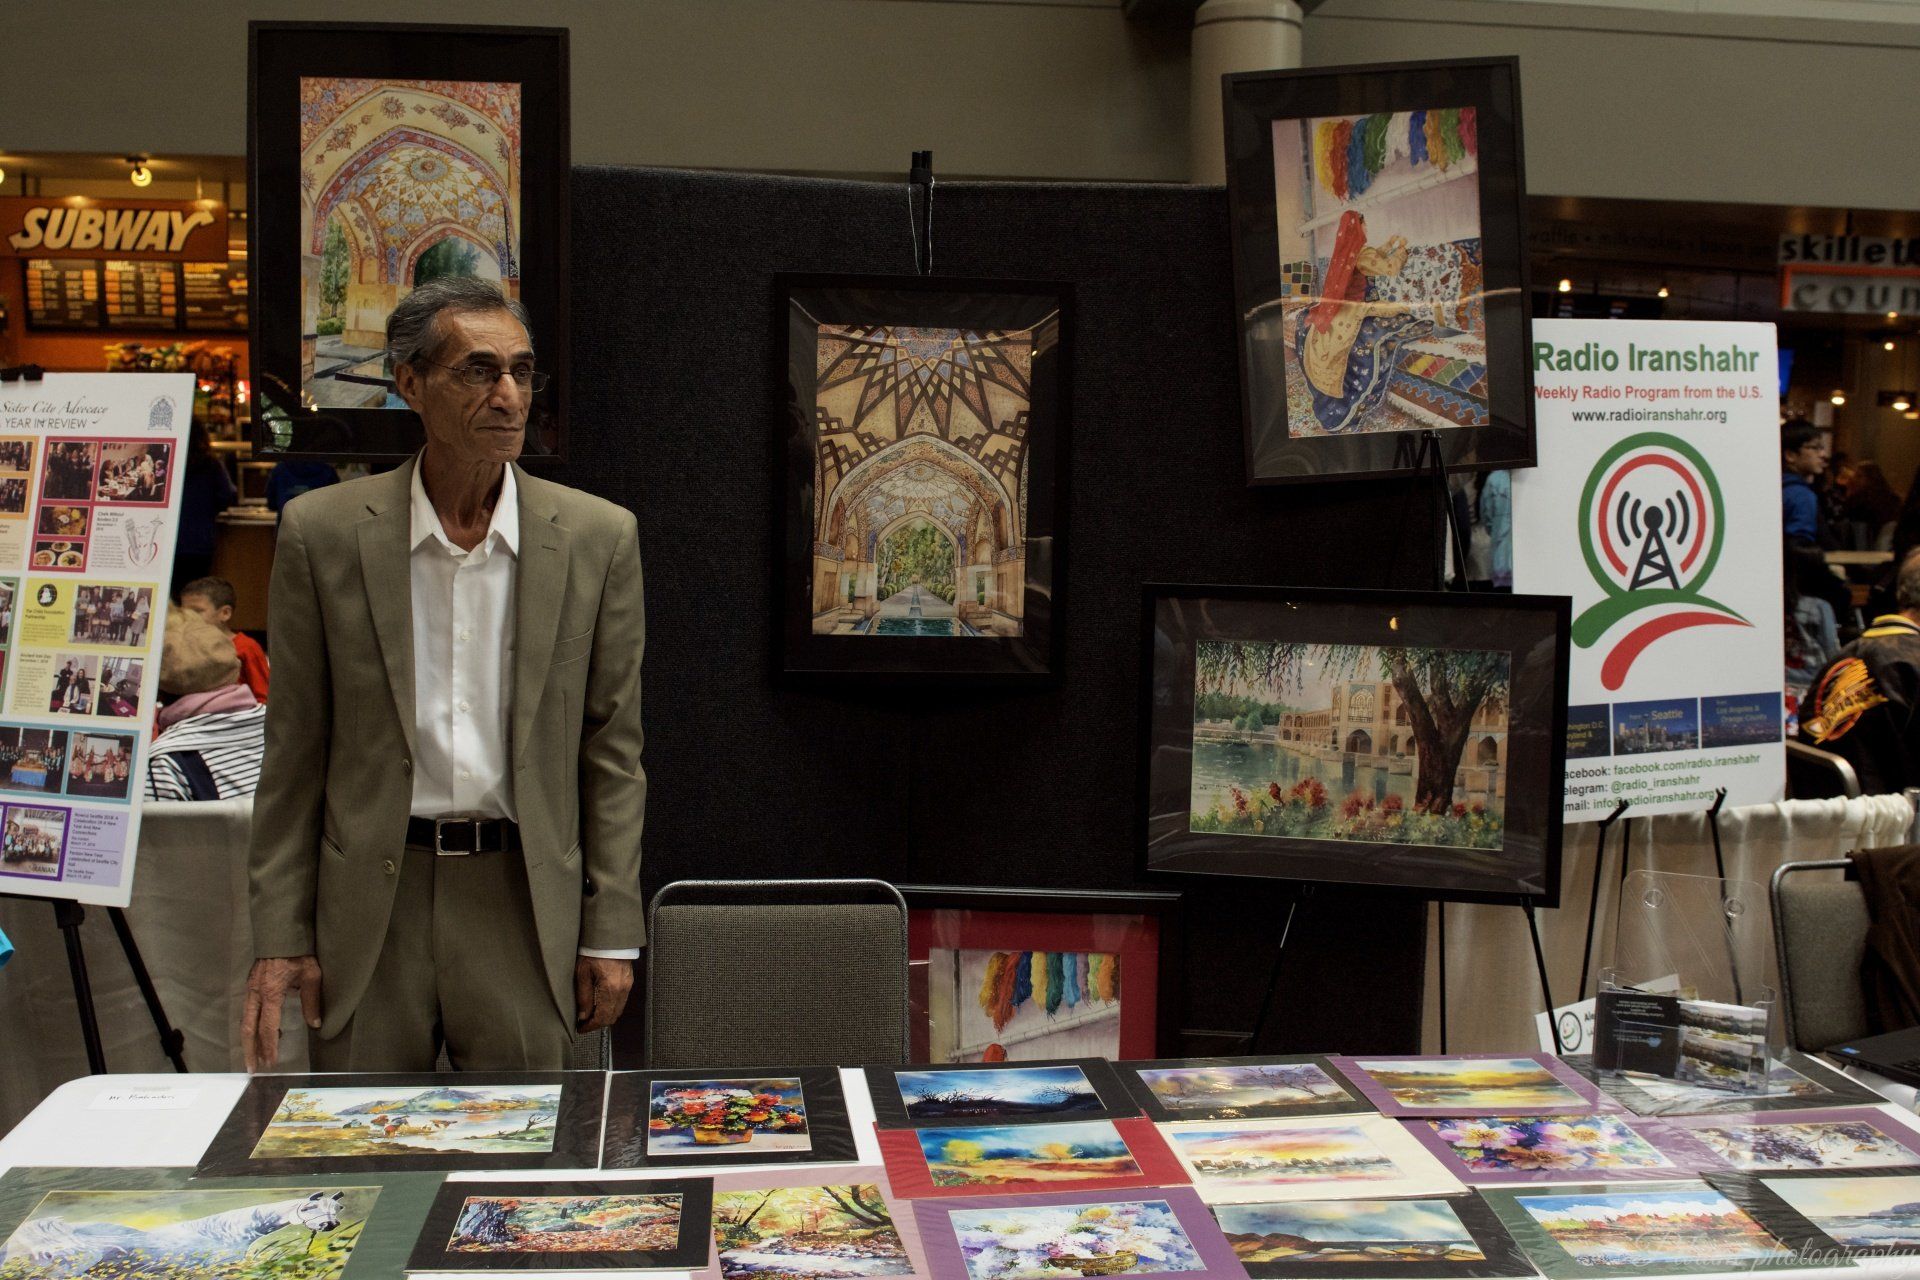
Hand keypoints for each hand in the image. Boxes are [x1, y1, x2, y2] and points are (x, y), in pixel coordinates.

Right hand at [242, 955, 322, 1072]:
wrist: (282, 932)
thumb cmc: (299, 952)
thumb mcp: (312, 975)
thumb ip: (312, 1000)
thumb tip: (315, 1024)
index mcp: (270, 993)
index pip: (267, 1027)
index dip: (269, 1046)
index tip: (271, 1062)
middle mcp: (255, 994)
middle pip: (248, 1028)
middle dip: (250, 1050)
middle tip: (252, 1069)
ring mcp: (250, 989)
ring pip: (244, 1020)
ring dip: (248, 1040)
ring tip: (253, 1057)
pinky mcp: (251, 985)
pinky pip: (247, 1011)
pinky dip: (250, 1026)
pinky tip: (257, 1034)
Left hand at [574, 955, 632, 1032]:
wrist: (610, 936)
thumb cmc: (595, 951)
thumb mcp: (583, 973)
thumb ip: (583, 996)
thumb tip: (583, 1015)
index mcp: (610, 988)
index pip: (602, 1017)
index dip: (590, 1026)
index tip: (581, 1028)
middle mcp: (622, 989)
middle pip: (612, 1017)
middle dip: (598, 1024)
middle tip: (584, 1024)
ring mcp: (627, 985)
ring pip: (618, 1010)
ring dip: (605, 1016)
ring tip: (590, 1014)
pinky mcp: (629, 981)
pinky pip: (621, 1001)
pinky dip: (611, 1007)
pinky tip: (600, 1004)